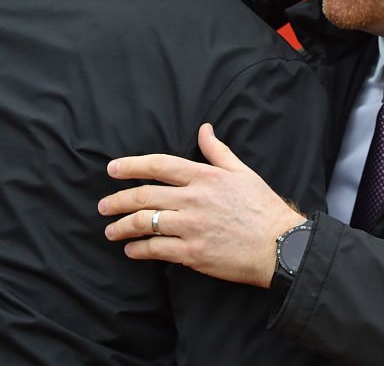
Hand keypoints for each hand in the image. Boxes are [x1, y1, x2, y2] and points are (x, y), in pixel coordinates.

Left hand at [99, 123, 306, 287]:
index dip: (132, 165)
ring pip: (144, 223)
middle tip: (103, 206)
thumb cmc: (263, 208)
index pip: (159, 165)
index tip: (112, 169)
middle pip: (143, 196)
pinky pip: (156, 250)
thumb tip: (204, 129)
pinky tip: (132, 251)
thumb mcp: (243, 172)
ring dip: (121, 228)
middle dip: (117, 200)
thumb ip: (218, 151)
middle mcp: (194, 199)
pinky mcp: (192, 253)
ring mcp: (191, 227)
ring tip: (111, 231)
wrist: (280, 246)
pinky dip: (139, 250)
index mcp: (205, 176)